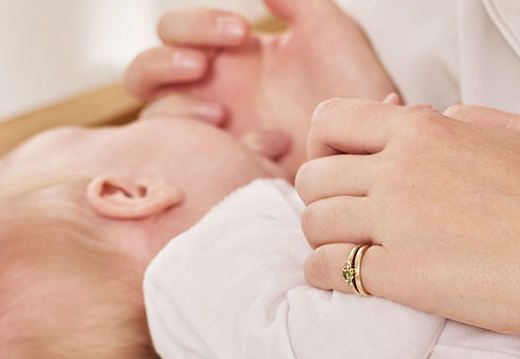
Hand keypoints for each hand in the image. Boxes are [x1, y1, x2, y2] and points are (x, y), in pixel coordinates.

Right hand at [123, 0, 396, 177]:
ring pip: (154, 119)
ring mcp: (213, 137)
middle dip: (165, 63)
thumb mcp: (330, 31)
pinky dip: (221, 147)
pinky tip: (264, 144)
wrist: (375, 149)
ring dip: (178, 109)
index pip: (177, 31)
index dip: (196, 25)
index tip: (242, 32)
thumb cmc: (357, 90)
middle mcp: (212, 94)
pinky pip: (190, 160)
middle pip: (144, 74)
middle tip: (204, 66)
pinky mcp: (225, 171)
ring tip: (220, 116)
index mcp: (229, 57)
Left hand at [296, 101, 519, 334]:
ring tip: (348, 255)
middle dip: (321, 200)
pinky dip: (325, 276)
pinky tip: (350, 282)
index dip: (325, 149)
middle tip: (345, 223)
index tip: (341, 173)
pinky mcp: (397, 274)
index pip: (332, 123)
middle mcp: (399, 169)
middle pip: (313, 178)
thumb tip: (436, 118)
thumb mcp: (517, 132)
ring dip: (323, 240)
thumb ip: (465, 120)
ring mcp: (395, 222)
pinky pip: (327, 269)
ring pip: (314, 223)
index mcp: (422, 130)